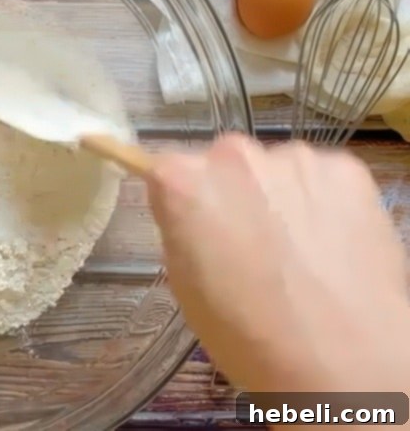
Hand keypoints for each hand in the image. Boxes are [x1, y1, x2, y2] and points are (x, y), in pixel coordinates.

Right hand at [145, 133, 409, 392]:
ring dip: (279, 196)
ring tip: (298, 252)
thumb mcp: (185, 283)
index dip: (182, 204)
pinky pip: (322, 179)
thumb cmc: (247, 334)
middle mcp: (233, 154)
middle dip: (232, 193)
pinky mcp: (347, 169)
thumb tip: (196, 218)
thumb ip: (183, 231)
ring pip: (276, 170)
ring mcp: (295, 158)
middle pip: (224, 163)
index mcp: (181, 181)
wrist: (343, 358)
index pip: (165, 171)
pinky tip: (331, 247)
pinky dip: (324, 203)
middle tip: (248, 244)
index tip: (197, 232)